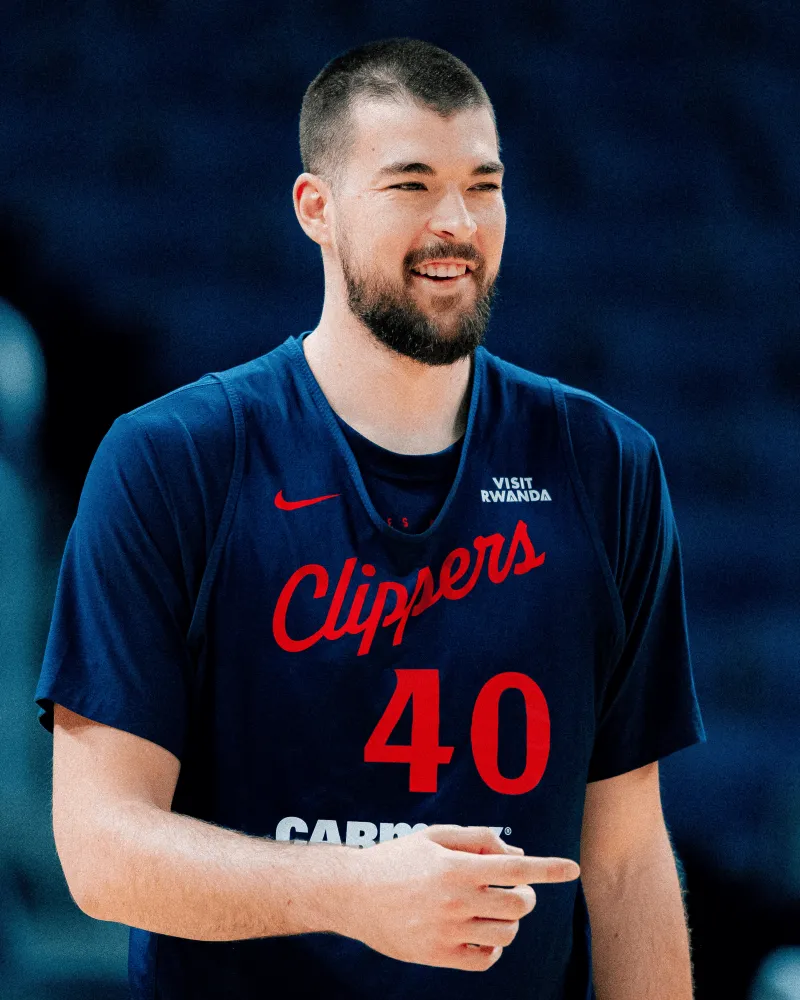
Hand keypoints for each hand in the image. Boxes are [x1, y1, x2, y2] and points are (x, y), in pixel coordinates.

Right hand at [336, 824, 580, 971]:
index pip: (515, 868)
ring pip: (506, 934)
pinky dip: (493, 949)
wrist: (352, 894)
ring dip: (509, 921)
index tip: (573, 869)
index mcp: (456, 866)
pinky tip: (482, 934)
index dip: (548, 868)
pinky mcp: (438, 956)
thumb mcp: (434, 835)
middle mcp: (455, 900)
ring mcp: (447, 931)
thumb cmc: (397, 858)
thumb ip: (477, 838)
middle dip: (525, 896)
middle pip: (519, 905)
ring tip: (492, 910)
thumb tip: (516, 852)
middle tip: (512, 890)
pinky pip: (485, 960)